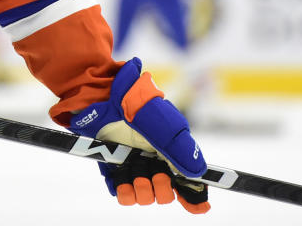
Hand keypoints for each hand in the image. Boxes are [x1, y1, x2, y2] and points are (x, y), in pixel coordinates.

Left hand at [70, 57, 208, 213]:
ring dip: (143, 191)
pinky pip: (122, 193)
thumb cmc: (137, 105)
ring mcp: (133, 164)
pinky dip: (124, 192)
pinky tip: (122, 180)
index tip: (197, 206)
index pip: (187, 181)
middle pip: (166, 193)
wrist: (103, 96)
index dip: (194, 196)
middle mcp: (153, 160)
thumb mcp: (165, 125)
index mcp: (171, 150)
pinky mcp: (113, 167)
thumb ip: (182, 150)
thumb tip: (198, 174)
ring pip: (144, 196)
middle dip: (163, 189)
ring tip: (136, 174)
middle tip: (157, 175)